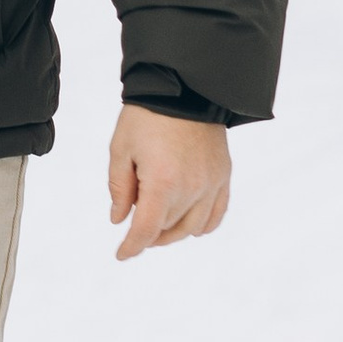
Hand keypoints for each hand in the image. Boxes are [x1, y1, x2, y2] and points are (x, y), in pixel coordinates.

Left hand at [107, 105, 231, 260]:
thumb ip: (119, 187)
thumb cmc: (146, 115)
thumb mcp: (121, 148)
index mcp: (162, 182)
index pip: (146, 229)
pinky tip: (189, 225)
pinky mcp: (223, 175)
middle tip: (134, 228)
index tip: (121, 254)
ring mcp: (211, 183)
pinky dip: (201, 225)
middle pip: (167, 229)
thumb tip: (119, 220)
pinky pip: (216, 214)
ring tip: (157, 226)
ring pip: (192, 227)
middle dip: (148, 234)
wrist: (184, 87)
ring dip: (173, 232)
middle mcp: (191, 188)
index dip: (131, 246)